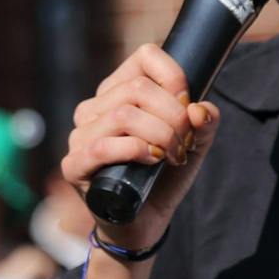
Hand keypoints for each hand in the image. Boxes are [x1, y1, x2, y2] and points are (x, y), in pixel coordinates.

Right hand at [64, 44, 221, 251]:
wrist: (145, 222)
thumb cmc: (164, 176)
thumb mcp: (194, 145)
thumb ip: (205, 123)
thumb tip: (199, 108)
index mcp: (120, 91)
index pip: (145, 56)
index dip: (174, 76)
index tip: (188, 106)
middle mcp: (95, 108)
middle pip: (138, 88)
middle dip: (174, 116)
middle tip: (186, 142)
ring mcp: (80, 135)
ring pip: (123, 115)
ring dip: (160, 135)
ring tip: (173, 155)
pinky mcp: (74, 165)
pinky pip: (103, 146)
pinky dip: (137, 150)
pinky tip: (152, 161)